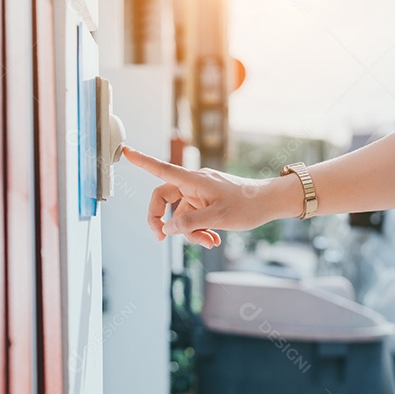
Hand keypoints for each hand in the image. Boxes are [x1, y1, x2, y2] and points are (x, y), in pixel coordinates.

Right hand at [121, 145, 299, 247]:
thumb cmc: (247, 205)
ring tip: (209, 242)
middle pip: (163, 198)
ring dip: (189, 232)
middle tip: (160, 238)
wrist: (269, 203)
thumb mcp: (219, 217)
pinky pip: (193, 217)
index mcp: (193, 180)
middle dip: (161, 220)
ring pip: (180, 214)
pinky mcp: (205, 202)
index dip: (142, 161)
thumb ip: (190, 223)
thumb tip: (167, 228)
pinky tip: (213, 239)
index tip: (125, 151)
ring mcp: (198, 193)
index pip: (162, 169)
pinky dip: (199, 230)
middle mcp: (192, 183)